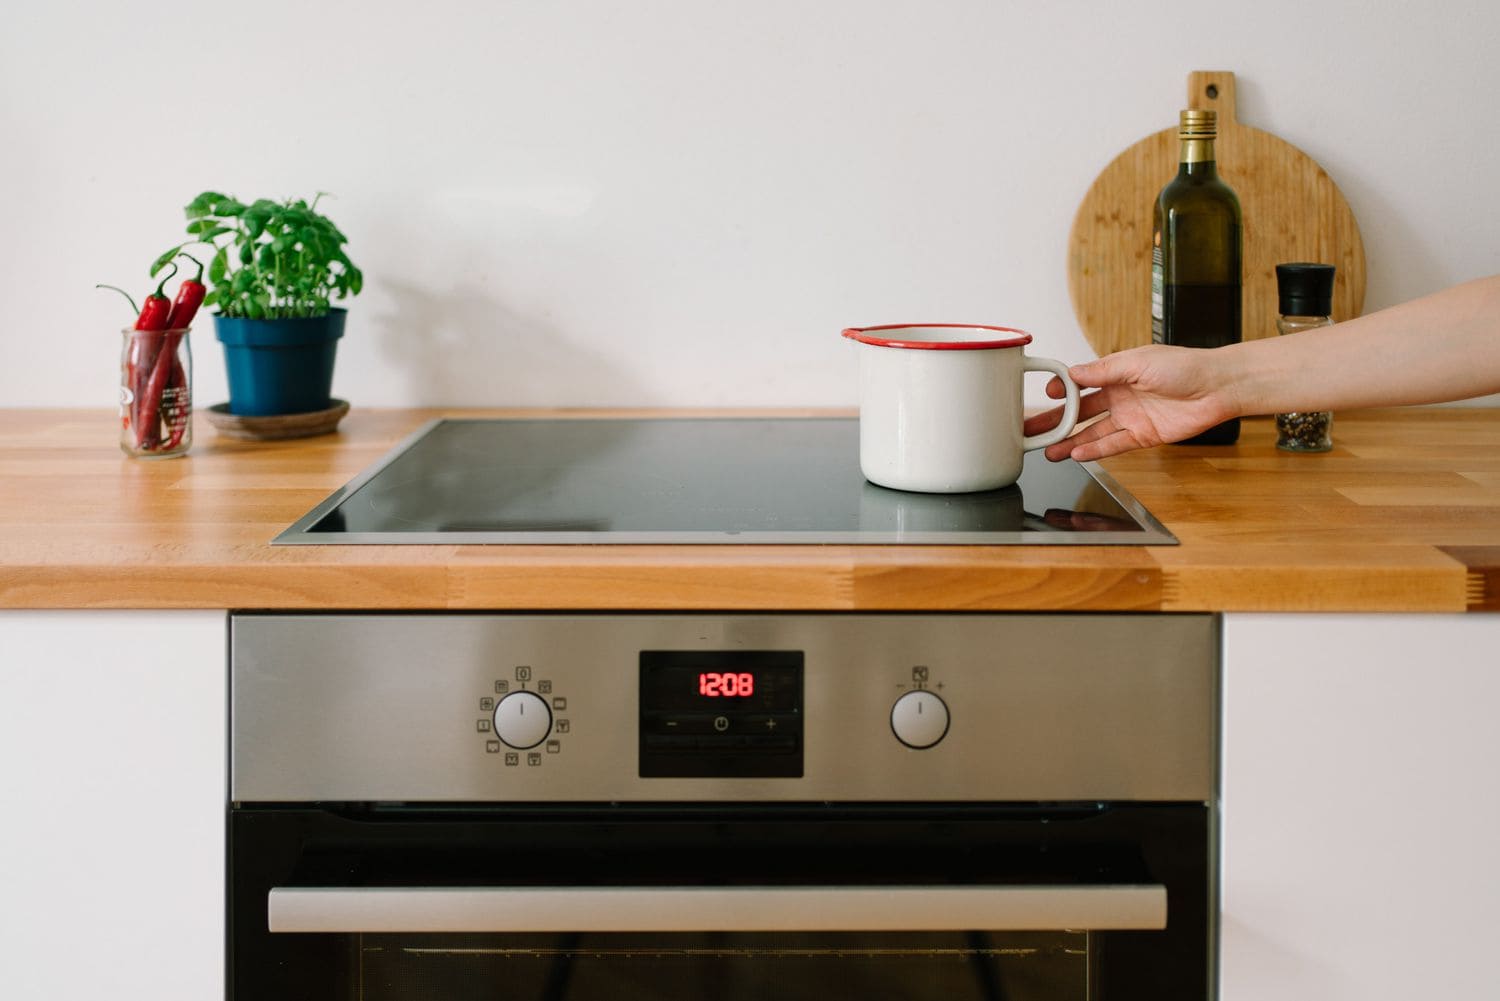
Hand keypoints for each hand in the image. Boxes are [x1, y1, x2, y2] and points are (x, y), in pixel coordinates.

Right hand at [1023, 344, 1238, 460]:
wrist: (1218, 387)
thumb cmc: (1185, 366)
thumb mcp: (1138, 361)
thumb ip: (1103, 370)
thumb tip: (1072, 373)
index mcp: (1116, 372)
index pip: (1080, 382)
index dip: (1061, 390)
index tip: (1046, 395)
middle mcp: (1120, 395)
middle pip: (1080, 411)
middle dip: (1056, 420)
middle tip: (1033, 430)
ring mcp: (1130, 417)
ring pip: (1092, 431)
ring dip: (1070, 441)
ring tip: (1048, 451)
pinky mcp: (1143, 435)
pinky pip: (1113, 444)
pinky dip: (1094, 450)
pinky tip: (1076, 453)